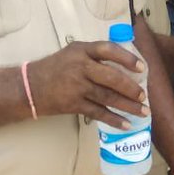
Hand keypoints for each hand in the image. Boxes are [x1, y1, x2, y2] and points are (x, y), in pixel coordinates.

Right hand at [26, 41, 146, 128]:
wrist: (29, 86)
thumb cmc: (55, 68)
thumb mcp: (73, 53)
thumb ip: (95, 55)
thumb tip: (126, 65)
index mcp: (81, 50)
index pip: (108, 50)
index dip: (127, 58)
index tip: (142, 68)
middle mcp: (80, 67)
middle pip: (111, 77)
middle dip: (131, 88)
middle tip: (144, 96)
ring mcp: (76, 86)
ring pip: (108, 97)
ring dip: (128, 106)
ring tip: (143, 111)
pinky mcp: (73, 104)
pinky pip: (98, 112)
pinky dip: (113, 119)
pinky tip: (126, 124)